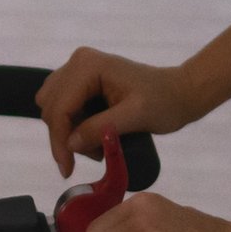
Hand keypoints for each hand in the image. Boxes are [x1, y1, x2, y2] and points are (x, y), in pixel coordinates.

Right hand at [36, 47, 210, 174]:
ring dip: (69, 132)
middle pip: (51, 108)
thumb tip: (70, 144)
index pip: (59, 107)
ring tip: (98, 145)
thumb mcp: (136, 117)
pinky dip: (73, 126)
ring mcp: (78, 70)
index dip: (59, 141)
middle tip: (94, 155)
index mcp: (88, 66)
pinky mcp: (82, 81)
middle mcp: (78, 62)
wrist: (179, 92)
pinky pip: (62, 107)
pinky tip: (94, 135)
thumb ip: (102, 128)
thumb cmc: (164, 102)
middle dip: (66, 137)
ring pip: (53, 108)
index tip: (67, 169)